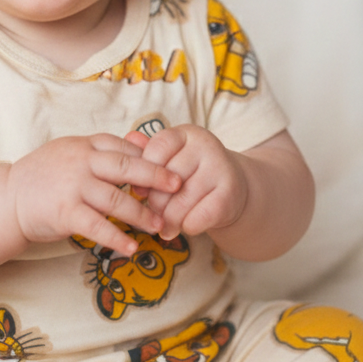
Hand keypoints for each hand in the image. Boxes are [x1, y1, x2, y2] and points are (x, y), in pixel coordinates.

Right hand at [6, 134, 180, 254]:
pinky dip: (117, 238)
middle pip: (127, 168)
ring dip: (141, 214)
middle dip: (156, 177)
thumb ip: (104, 150)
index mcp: (85, 145)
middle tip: (178, 187)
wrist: (8, 199)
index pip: (125, 148)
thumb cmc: (45, 176)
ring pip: (117, 199)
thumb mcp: (72, 152)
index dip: (150, 159)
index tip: (171, 170)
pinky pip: (97, 226)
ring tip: (159, 225)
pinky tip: (131, 248)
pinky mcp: (64, 212)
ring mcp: (73, 187)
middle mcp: (81, 162)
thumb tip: (142, 142)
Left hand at [125, 126, 246, 239]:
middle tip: (154, 213)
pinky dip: (186, 227)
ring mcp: (220, 169)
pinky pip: (195, 219)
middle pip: (165, 180)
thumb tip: (129, 138)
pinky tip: (186, 226)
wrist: (234, 190)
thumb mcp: (172, 159)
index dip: (144, 174)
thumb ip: (149, 152)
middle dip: (155, 202)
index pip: (156, 150)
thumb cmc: (192, 175)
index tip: (141, 190)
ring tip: (167, 224)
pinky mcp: (229, 196)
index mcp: (186, 134)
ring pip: (179, 203)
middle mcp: (206, 146)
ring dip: (169, 220)